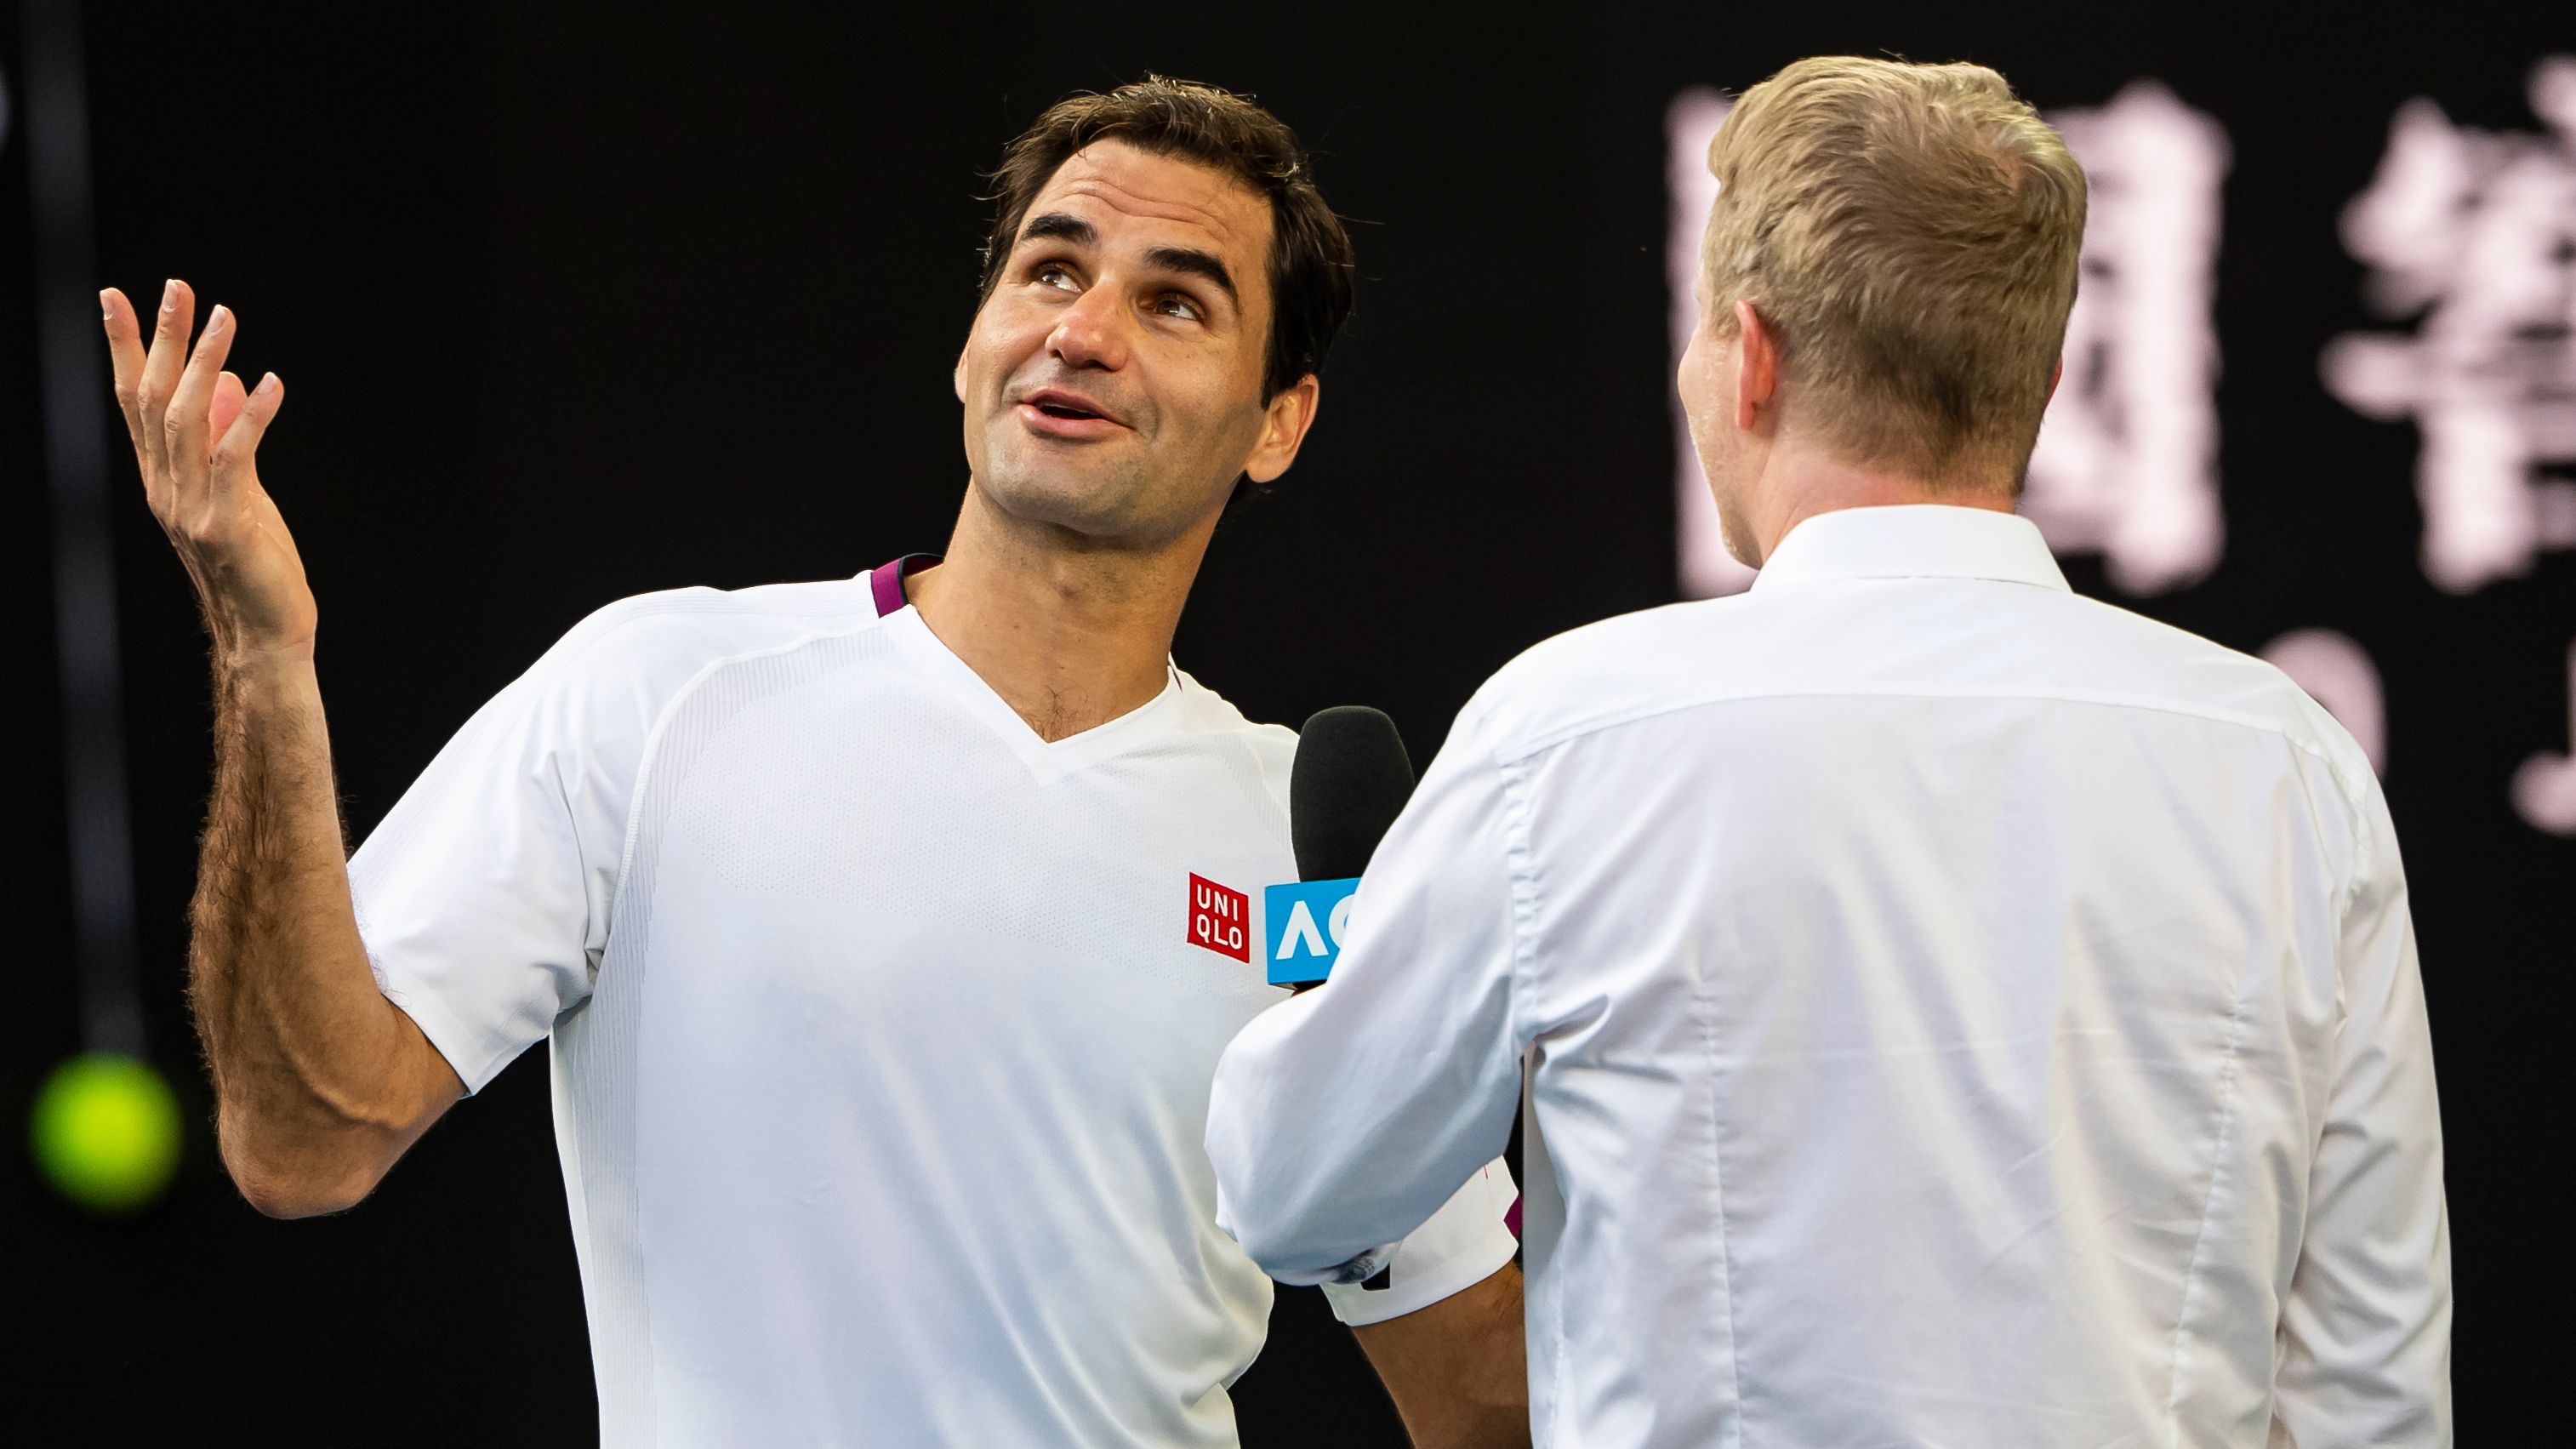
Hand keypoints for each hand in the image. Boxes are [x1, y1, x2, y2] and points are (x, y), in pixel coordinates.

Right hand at [103, 279, 314, 662]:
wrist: (266, 634)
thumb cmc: (257, 563)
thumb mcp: (243, 492)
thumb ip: (228, 440)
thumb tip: (227, 380)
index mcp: (162, 478)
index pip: (133, 401)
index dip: (124, 347)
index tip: (113, 296)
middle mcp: (165, 488)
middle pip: (153, 399)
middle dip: (164, 339)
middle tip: (177, 287)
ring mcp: (190, 508)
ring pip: (186, 420)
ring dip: (205, 364)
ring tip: (225, 316)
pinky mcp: (226, 526)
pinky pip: (235, 459)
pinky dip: (252, 417)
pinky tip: (272, 383)